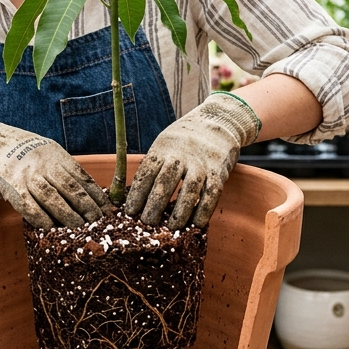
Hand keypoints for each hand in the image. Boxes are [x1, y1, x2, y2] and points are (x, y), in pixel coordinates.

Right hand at [0, 113, 108, 228]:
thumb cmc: (16, 149)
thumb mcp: (43, 150)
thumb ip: (60, 167)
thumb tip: (82, 189)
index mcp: (55, 154)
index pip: (82, 176)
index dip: (97, 195)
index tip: (108, 209)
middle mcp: (44, 163)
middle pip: (72, 189)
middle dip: (88, 208)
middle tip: (99, 223)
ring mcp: (27, 175)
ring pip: (54, 199)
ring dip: (69, 216)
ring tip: (81, 229)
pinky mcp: (11, 187)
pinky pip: (30, 207)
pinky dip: (42, 220)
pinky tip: (52, 229)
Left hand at [124, 93, 260, 228]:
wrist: (217, 121)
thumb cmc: (183, 139)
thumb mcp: (163, 144)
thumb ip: (152, 165)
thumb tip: (132, 195)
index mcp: (163, 148)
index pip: (146, 173)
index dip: (137, 194)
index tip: (130, 212)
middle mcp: (182, 156)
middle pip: (165, 183)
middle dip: (154, 206)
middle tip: (147, 224)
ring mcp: (202, 164)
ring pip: (189, 190)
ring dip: (179, 212)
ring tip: (170, 228)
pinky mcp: (219, 172)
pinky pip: (211, 195)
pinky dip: (203, 211)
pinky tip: (196, 225)